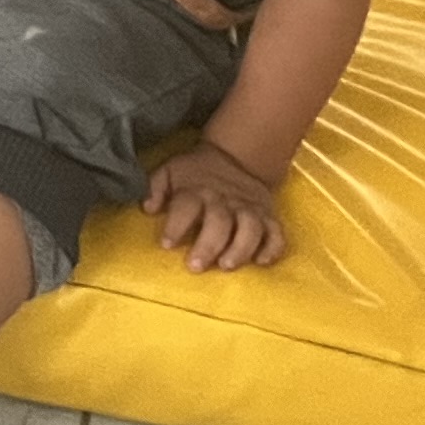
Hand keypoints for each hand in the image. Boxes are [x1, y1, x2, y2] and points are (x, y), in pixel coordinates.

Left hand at [143, 142, 287, 270]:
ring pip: (250, 229)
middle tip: (195, 266)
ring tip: (226, 265)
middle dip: (208, 245)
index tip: (166, 244)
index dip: (175, 225)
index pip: (185, 206)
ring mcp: (249, 209)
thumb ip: (155, 188)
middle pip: (219, 222)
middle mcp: (225, 201)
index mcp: (197, 191)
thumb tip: (148, 207)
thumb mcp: (170, 172)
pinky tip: (261, 262)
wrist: (235, 158)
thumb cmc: (195, 174)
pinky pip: (277, 234)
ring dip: (240, 248)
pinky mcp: (269, 217)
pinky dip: (272, 249)